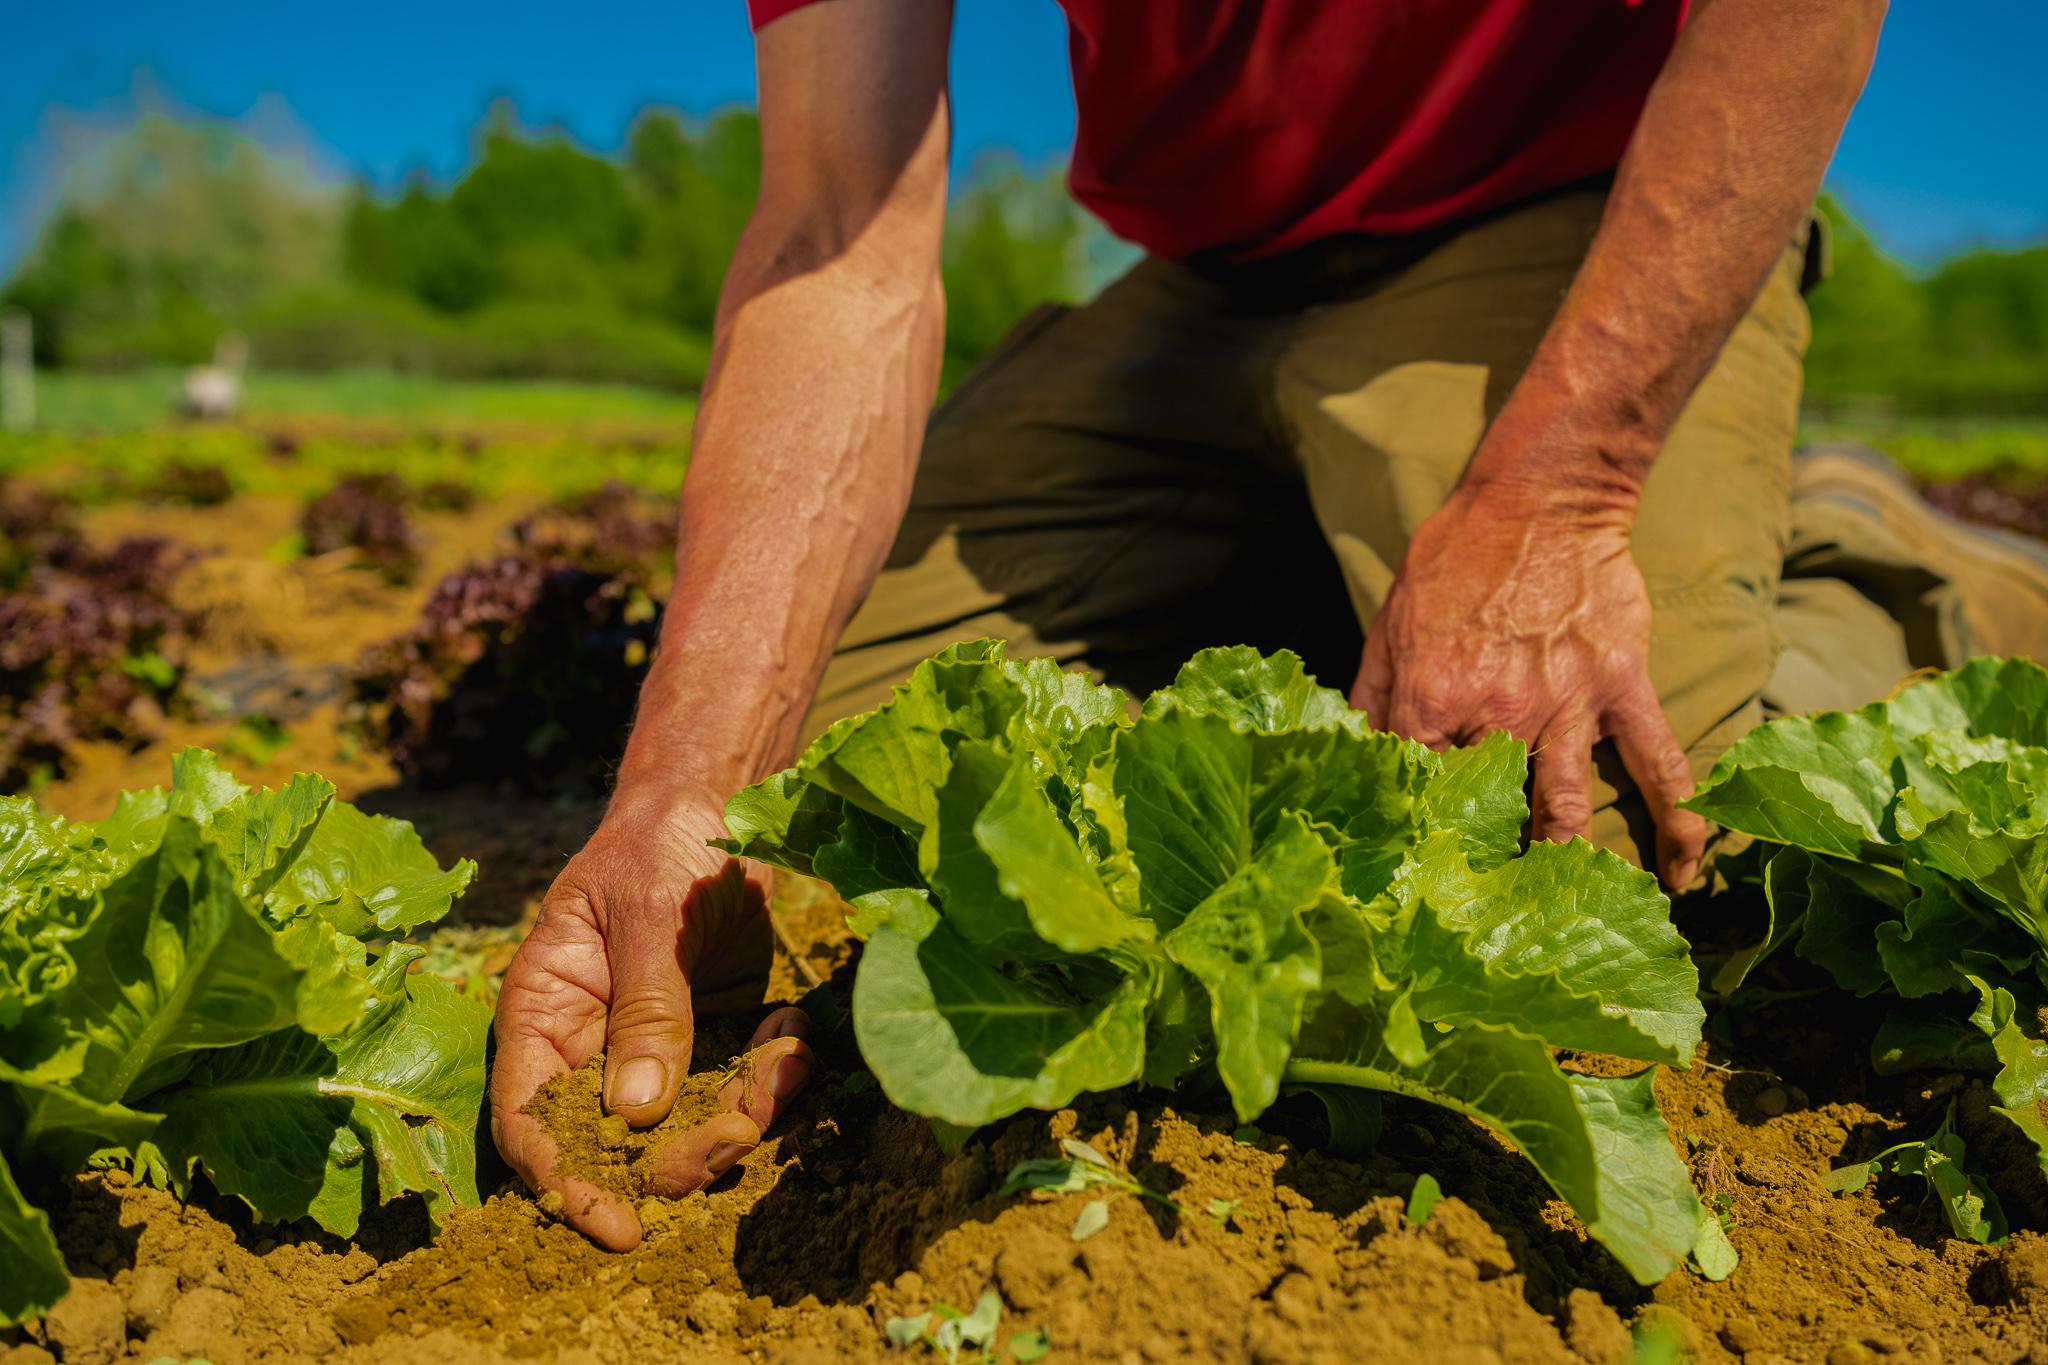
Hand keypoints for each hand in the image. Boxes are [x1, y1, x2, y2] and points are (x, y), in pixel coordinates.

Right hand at [489, 783, 813, 1249]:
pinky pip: (739, 1081)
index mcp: (544, 1013)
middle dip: (676, 1155)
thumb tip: (636, 1113)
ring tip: (779, 1071)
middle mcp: (592, 1044)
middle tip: (734, 1141)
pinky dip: (771, 1072)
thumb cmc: (658, 846)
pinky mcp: (713, 1034)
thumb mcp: (648, 918)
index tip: (617, 1225)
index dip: (565, 1182)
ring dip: (738, 1115)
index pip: (531, 1119)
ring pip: (688, 1121)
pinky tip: (791, 1029)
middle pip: (616, 1138)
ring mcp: (656, 1044)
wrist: (716, 804)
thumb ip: (647, 1010)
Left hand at [1352, 483, 1706, 889]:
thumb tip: (1350, 756)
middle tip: (1483, 918)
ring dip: (1564, 864)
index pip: (1414, 791)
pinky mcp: (1622, 690)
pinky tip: (1682, 876)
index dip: (1413, 837)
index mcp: (1431, 701)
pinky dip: (1678, 824)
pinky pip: (1659, 766)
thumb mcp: (1390, 622)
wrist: (1541, 500)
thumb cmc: (1454, 558)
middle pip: (1489, 814)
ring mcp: (1568, 707)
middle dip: (1485, 868)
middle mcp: (1499, 714)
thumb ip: (1370, 697)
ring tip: (1563, 911)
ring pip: (1568, 810)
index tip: (1414, 877)